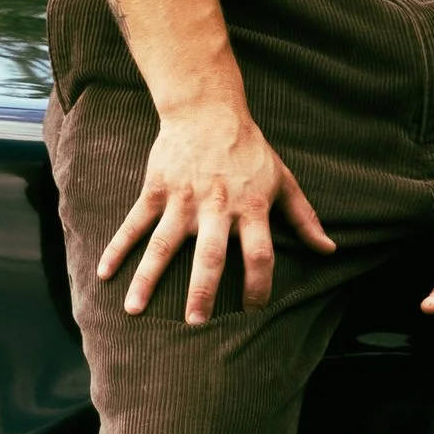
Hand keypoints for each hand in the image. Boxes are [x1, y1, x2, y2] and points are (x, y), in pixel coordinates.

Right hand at [98, 89, 335, 323]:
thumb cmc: (250, 150)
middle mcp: (216, 207)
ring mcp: (183, 199)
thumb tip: (330, 250)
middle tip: (194, 323)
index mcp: (250, 207)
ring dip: (147, 278)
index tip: (252, 312)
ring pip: (164, 244)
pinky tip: (103, 273)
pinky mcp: (157, 189)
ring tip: (133, 310)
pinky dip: (118, 247)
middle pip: (211, 254)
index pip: (260, 253)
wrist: (208, 109)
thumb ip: (304, 218)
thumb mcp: (283, 180)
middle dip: (201, 290)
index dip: (259, 284)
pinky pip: (134, 223)